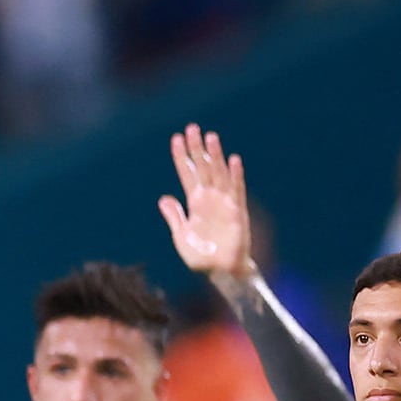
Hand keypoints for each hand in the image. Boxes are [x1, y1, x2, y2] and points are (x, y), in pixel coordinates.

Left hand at [158, 123, 252, 278]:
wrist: (220, 272)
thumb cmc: (202, 257)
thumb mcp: (181, 236)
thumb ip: (174, 217)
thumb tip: (163, 198)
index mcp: (195, 203)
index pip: (187, 174)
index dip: (182, 157)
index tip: (176, 139)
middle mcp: (209, 199)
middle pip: (203, 168)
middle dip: (197, 148)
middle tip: (192, 128)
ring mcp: (224, 203)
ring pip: (219, 174)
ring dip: (215, 156)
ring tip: (211, 137)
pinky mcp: (236, 212)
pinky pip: (236, 190)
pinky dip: (235, 176)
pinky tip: (233, 161)